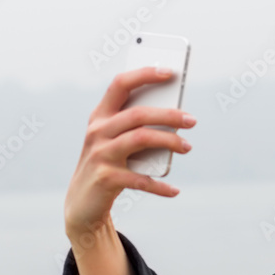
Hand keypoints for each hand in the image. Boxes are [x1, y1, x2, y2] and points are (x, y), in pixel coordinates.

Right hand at [63, 66, 195, 242]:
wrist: (82, 202)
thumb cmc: (108, 165)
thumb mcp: (115, 142)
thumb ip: (136, 128)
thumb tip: (175, 118)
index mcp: (100, 116)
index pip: (121, 84)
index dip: (144, 74)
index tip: (170, 72)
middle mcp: (97, 131)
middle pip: (138, 114)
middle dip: (168, 114)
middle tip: (192, 120)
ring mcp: (100, 154)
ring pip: (141, 138)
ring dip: (169, 141)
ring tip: (187, 147)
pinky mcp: (106, 178)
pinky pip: (140, 179)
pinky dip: (160, 186)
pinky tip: (174, 190)